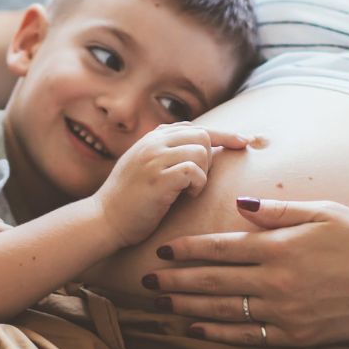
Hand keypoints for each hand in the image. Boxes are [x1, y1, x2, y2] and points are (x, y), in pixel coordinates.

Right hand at [95, 124, 248, 249]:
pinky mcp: (159, 177)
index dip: (223, 135)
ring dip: (203, 174)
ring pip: (202, 151)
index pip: (195, 127)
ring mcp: (155, 158)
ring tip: (188, 191)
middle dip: (209, 160)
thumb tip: (201, 146)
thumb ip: (166, 152)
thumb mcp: (145, 167)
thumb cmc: (128, 201)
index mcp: (152, 138)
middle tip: (196, 183)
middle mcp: (153, 142)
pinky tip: (185, 196)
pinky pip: (196, 171)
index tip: (244, 142)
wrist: (103, 221)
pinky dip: (198, 185)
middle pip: (203, 136)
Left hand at [143, 197, 348, 346]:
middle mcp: (276, 282)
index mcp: (280, 248)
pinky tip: (195, 330)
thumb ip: (279, 211)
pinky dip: (218, 334)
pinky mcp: (296, 336)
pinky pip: (247, 336)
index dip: (189, 250)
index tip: (164, 249)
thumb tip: (239, 207)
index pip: (221, 249)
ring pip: (223, 311)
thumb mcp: (324, 212)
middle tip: (146, 279)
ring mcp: (285, 313)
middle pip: (214, 282)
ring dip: (188, 308)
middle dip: (176, 280)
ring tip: (160, 304)